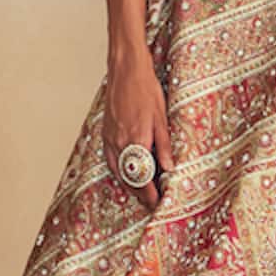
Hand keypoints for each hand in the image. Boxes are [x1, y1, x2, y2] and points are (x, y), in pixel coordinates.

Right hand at [104, 46, 174, 212]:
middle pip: (129, 177)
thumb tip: (169, 167)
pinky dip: (118, 171)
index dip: (149, 193)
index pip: (142, 177)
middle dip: (140, 193)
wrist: (126, 70)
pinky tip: (124, 174)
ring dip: (129, 184)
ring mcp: (110, 138)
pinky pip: (110, 159)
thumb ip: (164, 145)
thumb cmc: (146, 89)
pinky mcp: (106, 132)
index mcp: (136, 140)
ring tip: (140, 195)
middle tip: (151, 205)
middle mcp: (120, 142)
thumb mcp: (161, 117)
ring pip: (118, 170)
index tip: (157, 203)